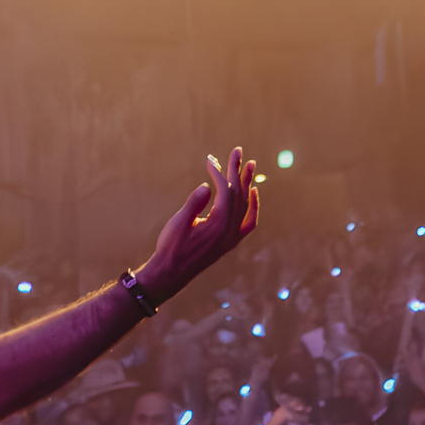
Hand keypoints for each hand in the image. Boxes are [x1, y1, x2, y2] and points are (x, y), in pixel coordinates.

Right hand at [141, 149, 259, 296]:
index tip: (210, 160)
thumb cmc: (171, 247)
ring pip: (246, 206)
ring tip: (250, 166)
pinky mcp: (230, 242)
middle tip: (238, 151)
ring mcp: (232, 238)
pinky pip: (249, 222)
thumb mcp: (178, 223)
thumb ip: (194, 204)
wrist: (172, 273)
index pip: (225, 192)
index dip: (219, 174)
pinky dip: (252, 207)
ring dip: (247, 185)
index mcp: (218, 225)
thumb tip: (208, 186)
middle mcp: (230, 231)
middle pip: (239, 195)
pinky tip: (252, 194)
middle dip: (238, 172)